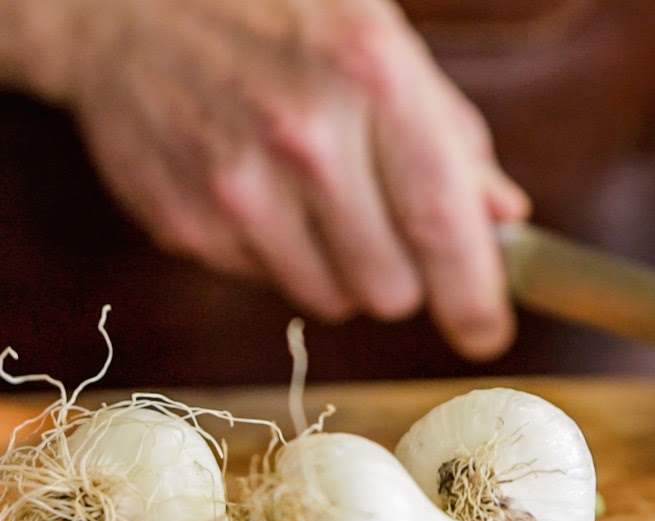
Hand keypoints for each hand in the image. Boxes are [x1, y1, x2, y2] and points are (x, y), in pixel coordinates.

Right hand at [51, 0, 528, 359]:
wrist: (132, 7)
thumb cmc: (278, 19)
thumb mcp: (384, 45)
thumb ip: (453, 138)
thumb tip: (502, 219)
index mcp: (373, 77)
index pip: (442, 228)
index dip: (474, 299)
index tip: (487, 333)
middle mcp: (304, 136)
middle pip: (392, 290)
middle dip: (403, 273)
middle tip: (384, 225)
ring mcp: (236, 186)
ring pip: (333, 299)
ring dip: (340, 268)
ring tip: (316, 199)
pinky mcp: (186, 225)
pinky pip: (269, 286)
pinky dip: (279, 256)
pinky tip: (261, 194)